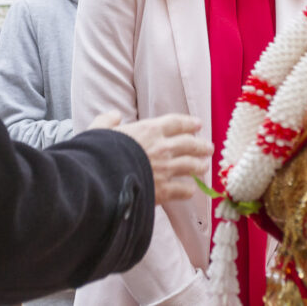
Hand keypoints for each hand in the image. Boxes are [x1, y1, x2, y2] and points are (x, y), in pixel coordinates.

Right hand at [90, 111, 211, 204]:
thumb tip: (114, 115)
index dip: (189, 123)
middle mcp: (162, 148)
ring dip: (200, 166)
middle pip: (190, 144)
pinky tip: (190, 190)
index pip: (176, 123)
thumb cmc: (98, 154)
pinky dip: (189, 190)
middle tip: (209, 147)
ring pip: (191, 166)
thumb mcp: (99, 131)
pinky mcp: (163, 191)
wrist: (100, 180)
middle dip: (201, 146)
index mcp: (149, 130)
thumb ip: (107, 121)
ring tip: (204, 166)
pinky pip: (183, 190)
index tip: (198, 124)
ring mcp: (165, 169)